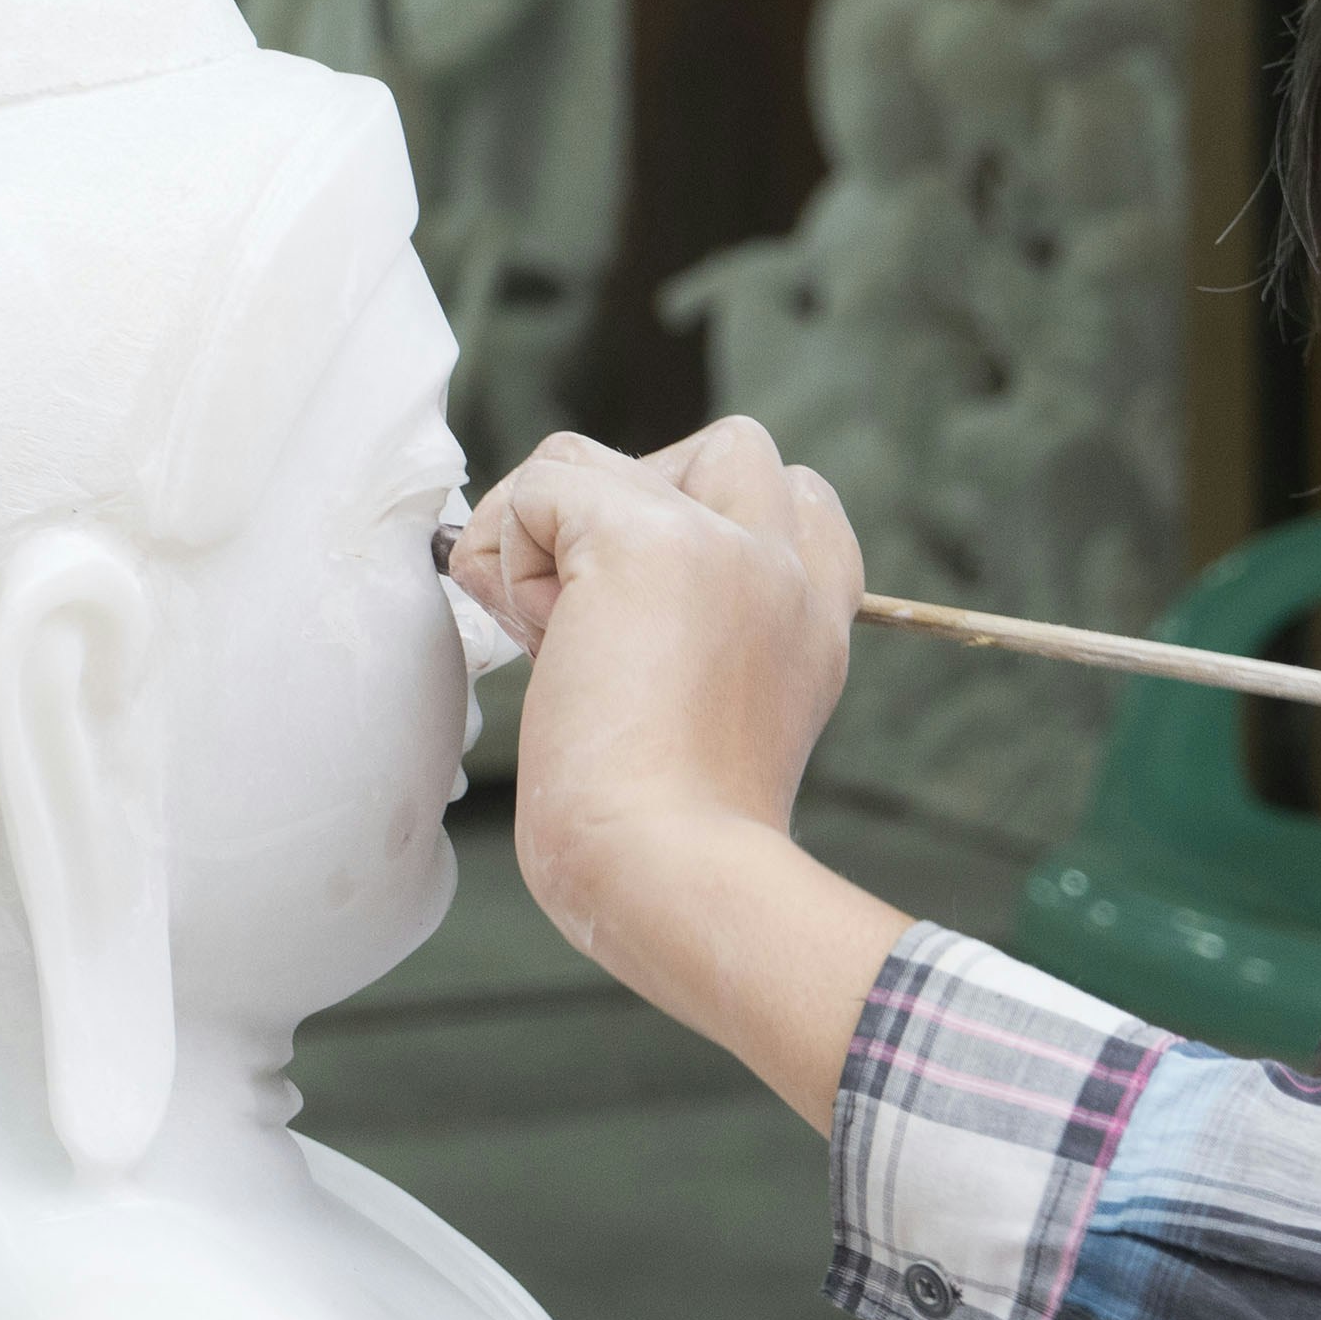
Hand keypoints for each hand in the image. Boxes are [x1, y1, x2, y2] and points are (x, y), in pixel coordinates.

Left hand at [447, 418, 864, 943]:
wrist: (669, 873)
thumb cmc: (668, 844)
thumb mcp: (717, 719)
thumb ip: (694, 636)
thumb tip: (577, 586)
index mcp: (818, 614)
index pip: (792, 495)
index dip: (700, 526)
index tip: (647, 619)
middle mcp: (789, 568)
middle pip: (719, 445)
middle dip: (628, 503)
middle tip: (592, 611)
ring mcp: (729, 543)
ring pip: (592, 458)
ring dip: (541, 540)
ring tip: (555, 642)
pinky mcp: (650, 540)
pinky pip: (541, 485)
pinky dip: (502, 554)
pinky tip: (532, 640)